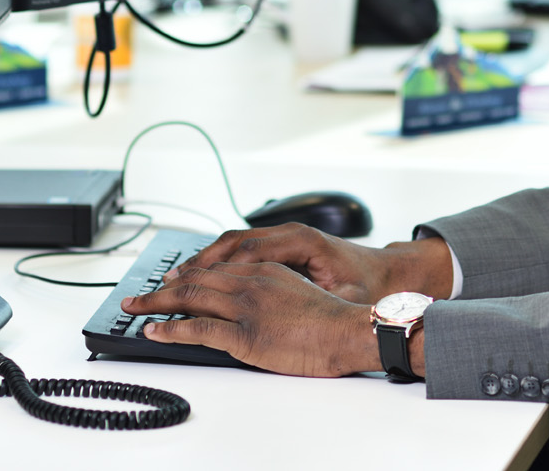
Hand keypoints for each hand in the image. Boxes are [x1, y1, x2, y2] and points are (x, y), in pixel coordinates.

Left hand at [122, 261, 378, 376]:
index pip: (216, 268)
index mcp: (265, 270)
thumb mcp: (298, 293)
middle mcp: (251, 282)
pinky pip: (198, 329)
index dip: (187, 275)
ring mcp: (246, 307)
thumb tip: (254, 302)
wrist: (350, 330)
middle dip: (161, 287)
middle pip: (196, 279)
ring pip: (190, 298)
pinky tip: (154, 331)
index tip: (169, 282)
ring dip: (156, 304)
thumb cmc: (332, 319)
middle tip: (138, 296)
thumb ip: (272, 291)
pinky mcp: (245, 334)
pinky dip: (170, 329)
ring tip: (135, 309)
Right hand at [183, 224, 452, 303]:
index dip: (201, 272)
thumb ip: (296, 305)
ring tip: (174, 282)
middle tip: (157, 288)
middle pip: (228, 246)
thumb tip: (264, 314)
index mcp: (299, 242)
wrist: (391, 279)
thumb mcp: (332, 302)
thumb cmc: (365, 292)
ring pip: (234, 245)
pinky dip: (221, 262)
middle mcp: (290, 235)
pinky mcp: (288, 250)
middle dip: (191, 268)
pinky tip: (206, 277)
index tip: (170, 287)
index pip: (238, 252)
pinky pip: (245, 250)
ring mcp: (288, 240)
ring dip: (203, 263)